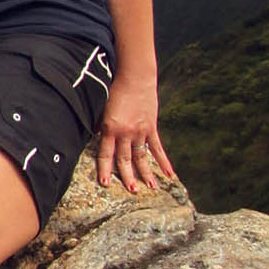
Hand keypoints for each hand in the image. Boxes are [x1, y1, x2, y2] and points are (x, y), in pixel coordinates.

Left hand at [95, 75, 175, 194]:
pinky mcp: (151, 128)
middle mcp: (125, 132)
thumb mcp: (103, 110)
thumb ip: (102, 126)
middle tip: (131, 190)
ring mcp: (140, 131)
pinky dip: (163, 161)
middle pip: (125, 159)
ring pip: (142, 157)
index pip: (105, 154)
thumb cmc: (115, 92)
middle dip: (127, 177)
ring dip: (146, 173)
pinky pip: (157, 148)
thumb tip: (98, 139)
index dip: (105, 170)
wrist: (135, 78)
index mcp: (109, 128)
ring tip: (150, 188)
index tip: (105, 183)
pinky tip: (170, 173)